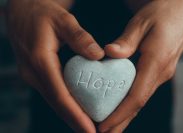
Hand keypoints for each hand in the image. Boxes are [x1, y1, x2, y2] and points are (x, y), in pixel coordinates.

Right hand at [7, 0, 103, 131]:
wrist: (23, 12)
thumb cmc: (42, 14)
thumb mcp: (63, 20)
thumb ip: (80, 37)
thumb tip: (98, 55)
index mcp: (40, 60)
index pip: (60, 94)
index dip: (75, 115)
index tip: (89, 130)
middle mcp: (34, 72)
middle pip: (57, 103)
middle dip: (74, 121)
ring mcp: (33, 75)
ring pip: (54, 101)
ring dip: (70, 116)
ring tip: (87, 127)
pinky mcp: (36, 74)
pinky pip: (52, 93)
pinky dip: (65, 104)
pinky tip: (76, 109)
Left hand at [98, 0, 182, 131]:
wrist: (177, 10)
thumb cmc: (160, 13)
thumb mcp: (141, 23)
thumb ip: (126, 41)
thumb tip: (109, 53)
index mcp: (156, 61)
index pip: (137, 96)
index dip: (120, 114)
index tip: (104, 126)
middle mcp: (160, 72)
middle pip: (138, 104)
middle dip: (121, 122)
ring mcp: (160, 73)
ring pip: (140, 99)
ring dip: (125, 115)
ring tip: (109, 128)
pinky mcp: (156, 71)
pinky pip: (141, 91)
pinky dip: (129, 103)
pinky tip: (120, 108)